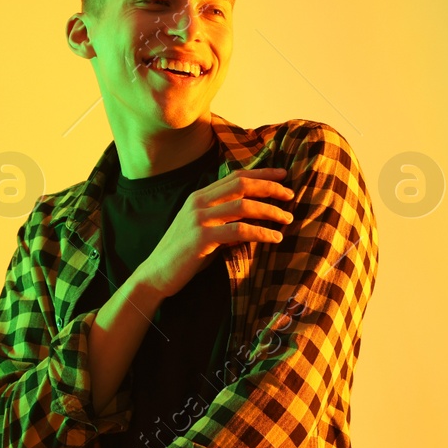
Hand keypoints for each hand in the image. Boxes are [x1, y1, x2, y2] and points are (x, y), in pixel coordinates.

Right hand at [135, 168, 294, 299]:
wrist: (156, 274)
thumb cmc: (183, 255)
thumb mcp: (205, 231)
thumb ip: (225, 221)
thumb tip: (254, 220)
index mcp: (200, 196)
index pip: (235, 176)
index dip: (261, 173)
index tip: (283, 176)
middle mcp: (199, 202)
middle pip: (242, 185)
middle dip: (270, 187)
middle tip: (291, 195)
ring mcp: (199, 218)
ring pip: (243, 205)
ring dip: (270, 210)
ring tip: (288, 219)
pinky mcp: (202, 237)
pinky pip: (239, 230)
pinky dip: (261, 232)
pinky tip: (275, 238)